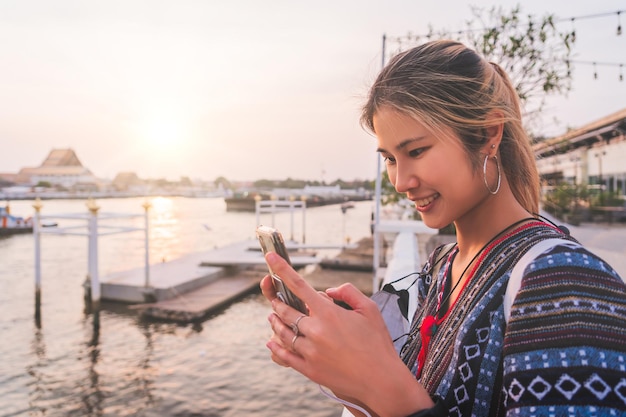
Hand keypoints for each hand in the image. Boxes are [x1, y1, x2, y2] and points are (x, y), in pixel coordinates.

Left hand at [260, 252, 432, 415]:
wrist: (382, 380)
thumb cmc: (377, 343)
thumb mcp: (369, 309)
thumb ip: (348, 292)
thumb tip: (327, 292)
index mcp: (329, 313)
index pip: (299, 285)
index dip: (282, 269)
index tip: (270, 257)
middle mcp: (316, 331)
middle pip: (285, 310)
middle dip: (277, 301)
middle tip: (274, 298)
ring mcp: (310, 352)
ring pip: (283, 333)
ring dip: (275, 322)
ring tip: (272, 317)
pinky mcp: (309, 370)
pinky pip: (285, 356)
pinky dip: (275, 347)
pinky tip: (271, 342)